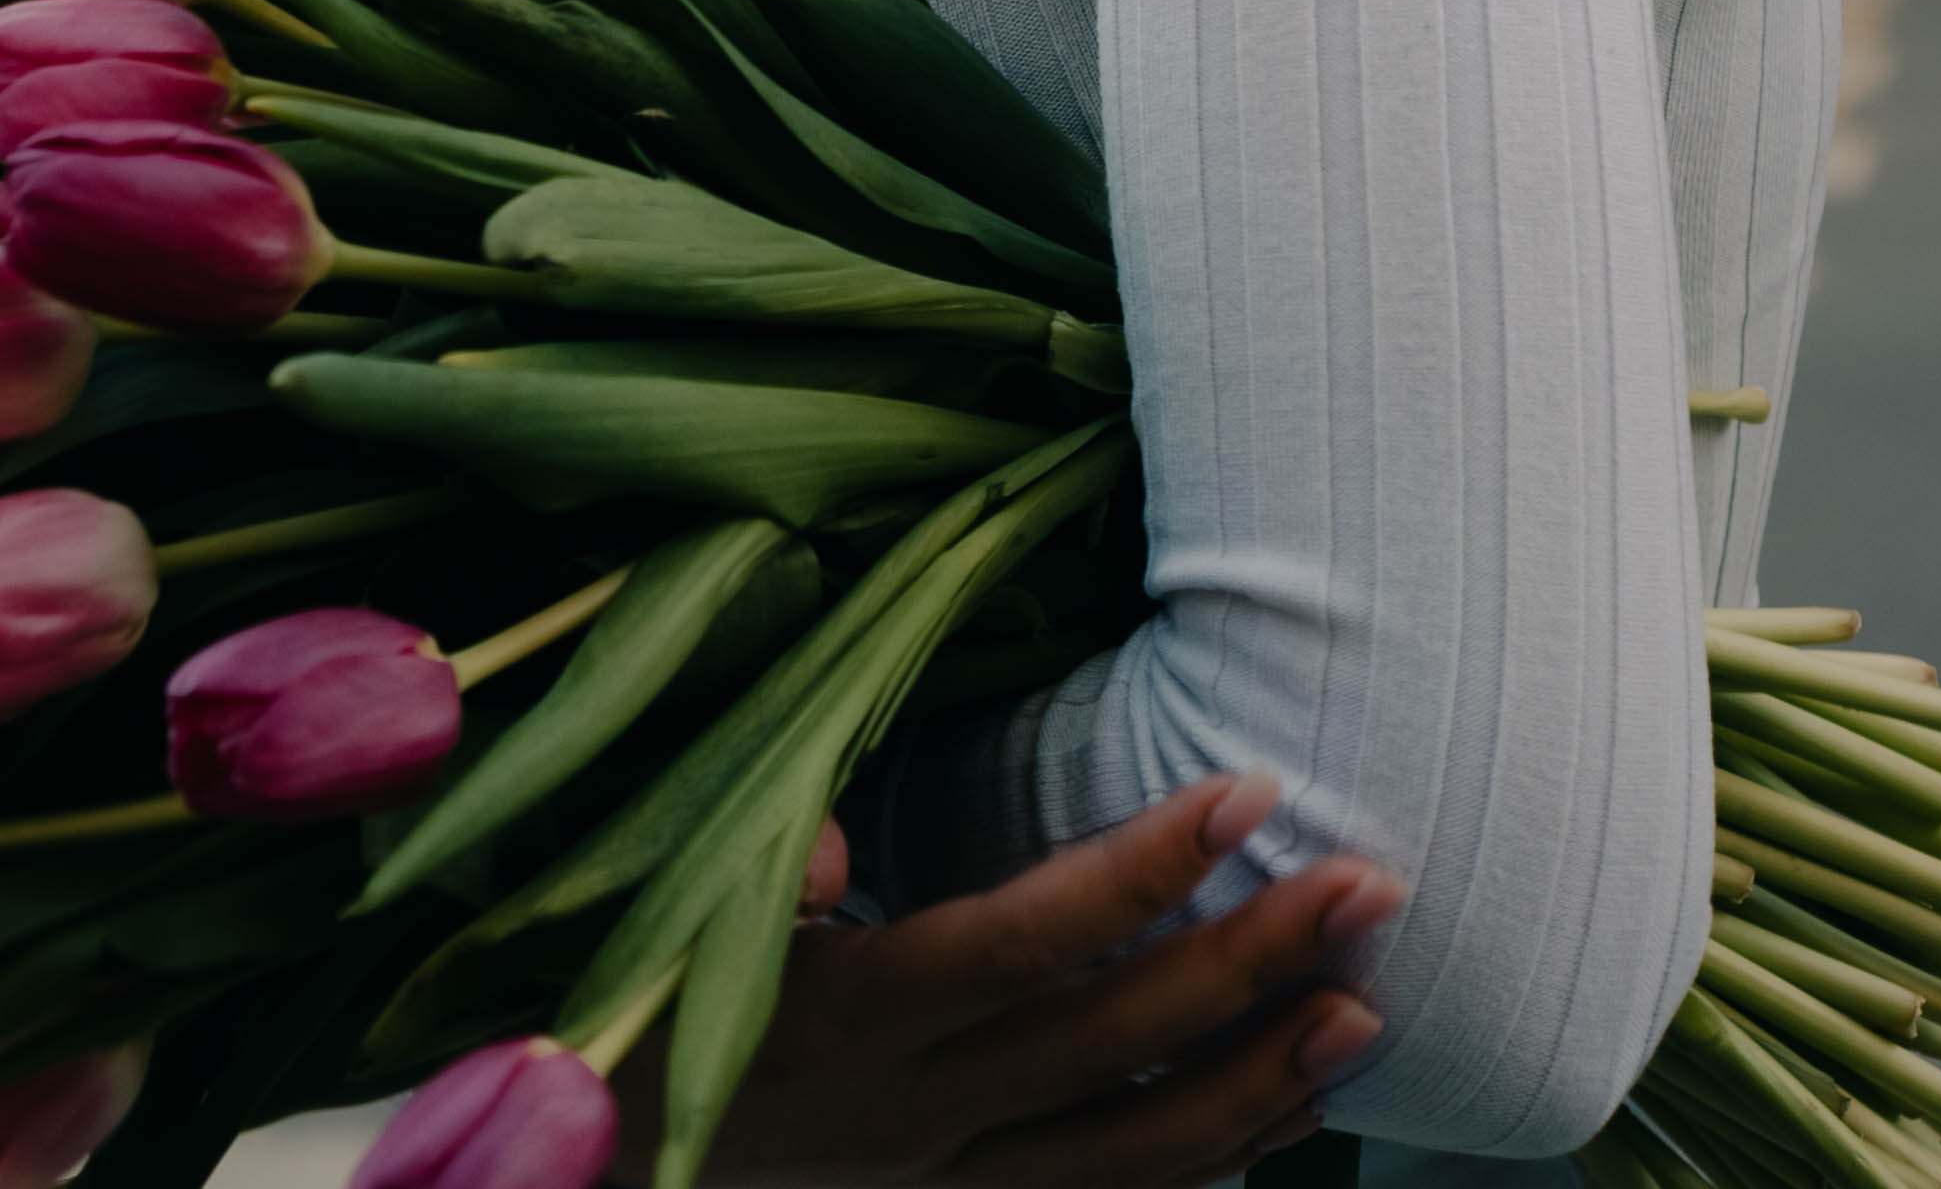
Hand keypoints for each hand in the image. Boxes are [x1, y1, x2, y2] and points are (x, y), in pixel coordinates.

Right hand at [612, 771, 1400, 1187]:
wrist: (566, 1175)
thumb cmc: (616, 1003)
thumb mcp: (659, 922)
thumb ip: (753, 865)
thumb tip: (831, 858)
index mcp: (842, 1021)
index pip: (1024, 944)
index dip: (1142, 873)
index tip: (1251, 790)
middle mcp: (903, 1121)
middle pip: (1109, 1049)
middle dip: (1250, 964)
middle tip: (1374, 883)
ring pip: (1129, 1158)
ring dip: (1258, 1083)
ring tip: (1367, 1006)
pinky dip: (1206, 1164)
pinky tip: (1288, 1111)